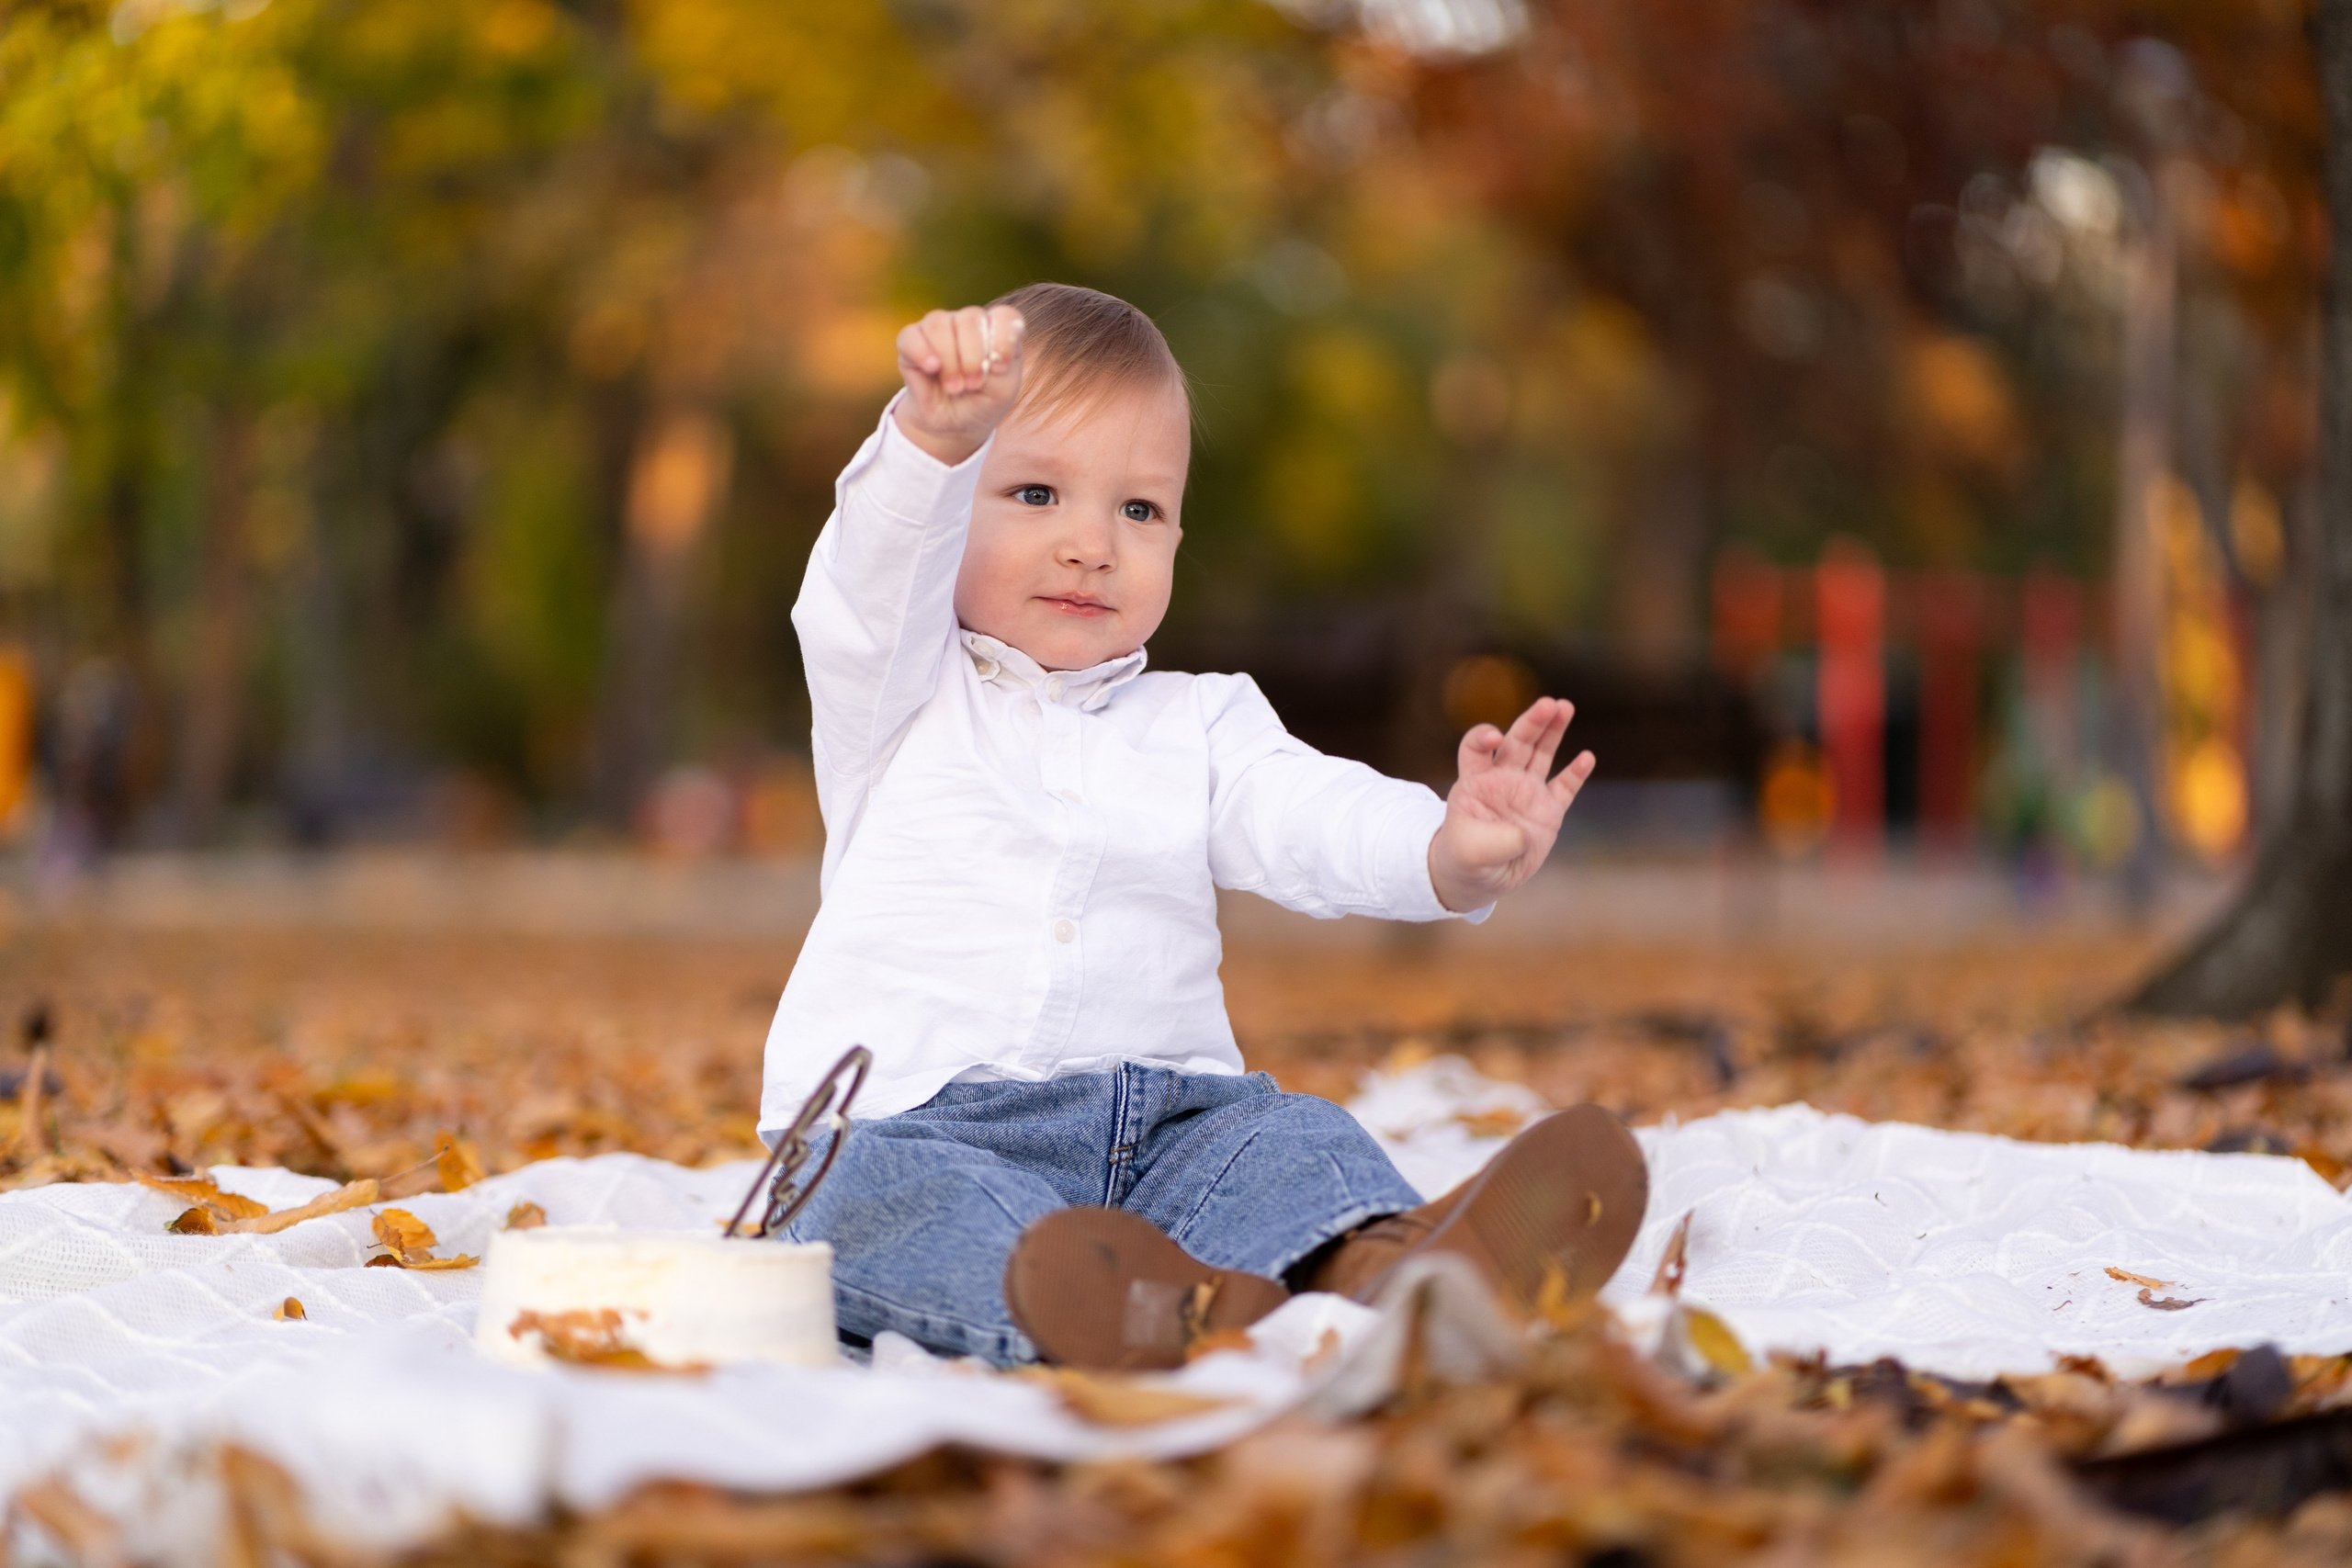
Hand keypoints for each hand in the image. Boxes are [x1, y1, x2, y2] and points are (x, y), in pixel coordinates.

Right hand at [893, 304, 1025, 465]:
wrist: (952, 424)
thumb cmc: (982, 402)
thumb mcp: (1002, 392)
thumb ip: (1001, 369)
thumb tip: (979, 352)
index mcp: (996, 330)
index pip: (1004, 316)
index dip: (1003, 339)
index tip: (1000, 369)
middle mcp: (968, 322)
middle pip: (970, 318)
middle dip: (973, 356)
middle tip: (973, 385)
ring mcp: (939, 328)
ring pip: (939, 324)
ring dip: (949, 359)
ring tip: (954, 387)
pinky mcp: (911, 341)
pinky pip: (911, 335)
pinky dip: (921, 352)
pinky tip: (931, 368)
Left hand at [1427, 697, 1594, 912]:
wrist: (1483, 876)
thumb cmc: (1465, 857)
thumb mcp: (1470, 852)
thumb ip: (1494, 841)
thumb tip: (1523, 834)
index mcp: (1475, 781)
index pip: (1475, 748)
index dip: (1482, 737)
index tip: (1495, 739)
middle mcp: (1502, 779)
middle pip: (1517, 742)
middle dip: (1532, 722)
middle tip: (1549, 704)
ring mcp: (1527, 792)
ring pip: (1542, 754)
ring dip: (1553, 731)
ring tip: (1566, 707)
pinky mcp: (1548, 810)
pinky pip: (1564, 788)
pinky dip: (1575, 773)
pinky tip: (1586, 757)